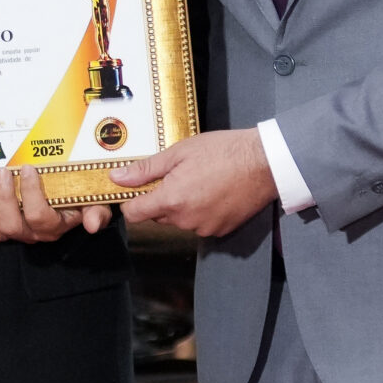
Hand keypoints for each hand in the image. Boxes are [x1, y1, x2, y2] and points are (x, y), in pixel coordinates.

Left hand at [0, 165, 112, 243]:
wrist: (65, 199)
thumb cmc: (76, 196)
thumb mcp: (92, 200)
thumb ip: (95, 210)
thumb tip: (92, 223)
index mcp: (53, 224)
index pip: (41, 217)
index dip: (32, 196)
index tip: (29, 170)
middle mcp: (31, 232)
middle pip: (13, 225)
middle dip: (5, 198)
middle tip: (2, 172)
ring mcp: (11, 229)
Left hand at [112, 129, 277, 237]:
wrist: (265, 163)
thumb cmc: (223, 151)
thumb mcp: (179, 152)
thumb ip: (146, 169)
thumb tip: (117, 178)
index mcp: (171, 200)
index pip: (134, 214)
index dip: (132, 201)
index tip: (138, 188)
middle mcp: (186, 220)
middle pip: (157, 216)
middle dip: (161, 199)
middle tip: (178, 175)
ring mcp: (205, 228)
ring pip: (179, 220)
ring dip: (182, 205)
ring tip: (200, 181)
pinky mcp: (221, 230)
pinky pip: (200, 223)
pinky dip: (201, 211)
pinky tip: (214, 192)